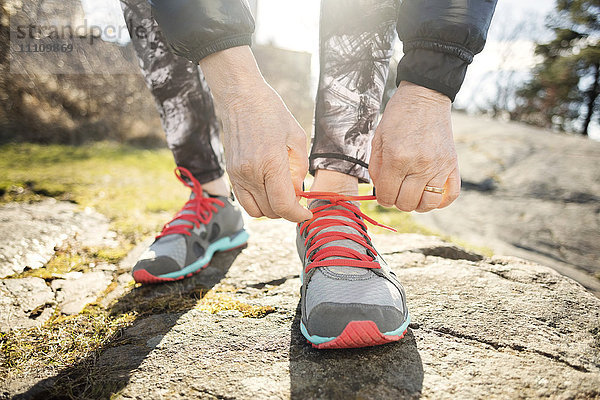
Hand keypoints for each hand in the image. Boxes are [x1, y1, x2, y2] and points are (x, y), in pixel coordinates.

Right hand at [199, 47, 311, 221]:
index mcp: (270, 162)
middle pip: (271, 211)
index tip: (307, 214)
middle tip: (297, 197)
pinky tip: (268, 189)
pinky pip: (244, 200)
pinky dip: (258, 202)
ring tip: (281, 194)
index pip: (283, 205)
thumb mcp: (297, 137)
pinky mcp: (230, 173)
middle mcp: (250, 172)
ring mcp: (237, 174)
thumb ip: (299, 169)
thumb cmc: (271, 112)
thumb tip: (297, 192)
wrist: (240, 97)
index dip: (298, 215)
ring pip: (256, 211)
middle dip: (287, 211)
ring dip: (271, 209)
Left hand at [369, 82, 460, 211]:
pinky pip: (450, 195)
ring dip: (417, 203)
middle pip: (406, 203)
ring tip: (412, 193)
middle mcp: (419, 165)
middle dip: (397, 201)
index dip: (382, 197)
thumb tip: (380, 191)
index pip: (387, 196)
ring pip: (427, 204)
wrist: (424, 97)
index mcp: (397, 158)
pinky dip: (440, 201)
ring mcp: (438, 166)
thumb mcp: (378, 139)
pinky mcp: (452, 165)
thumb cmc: (398, 117)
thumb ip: (376, 168)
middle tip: (396, 189)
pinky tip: (430, 193)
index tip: (384, 191)